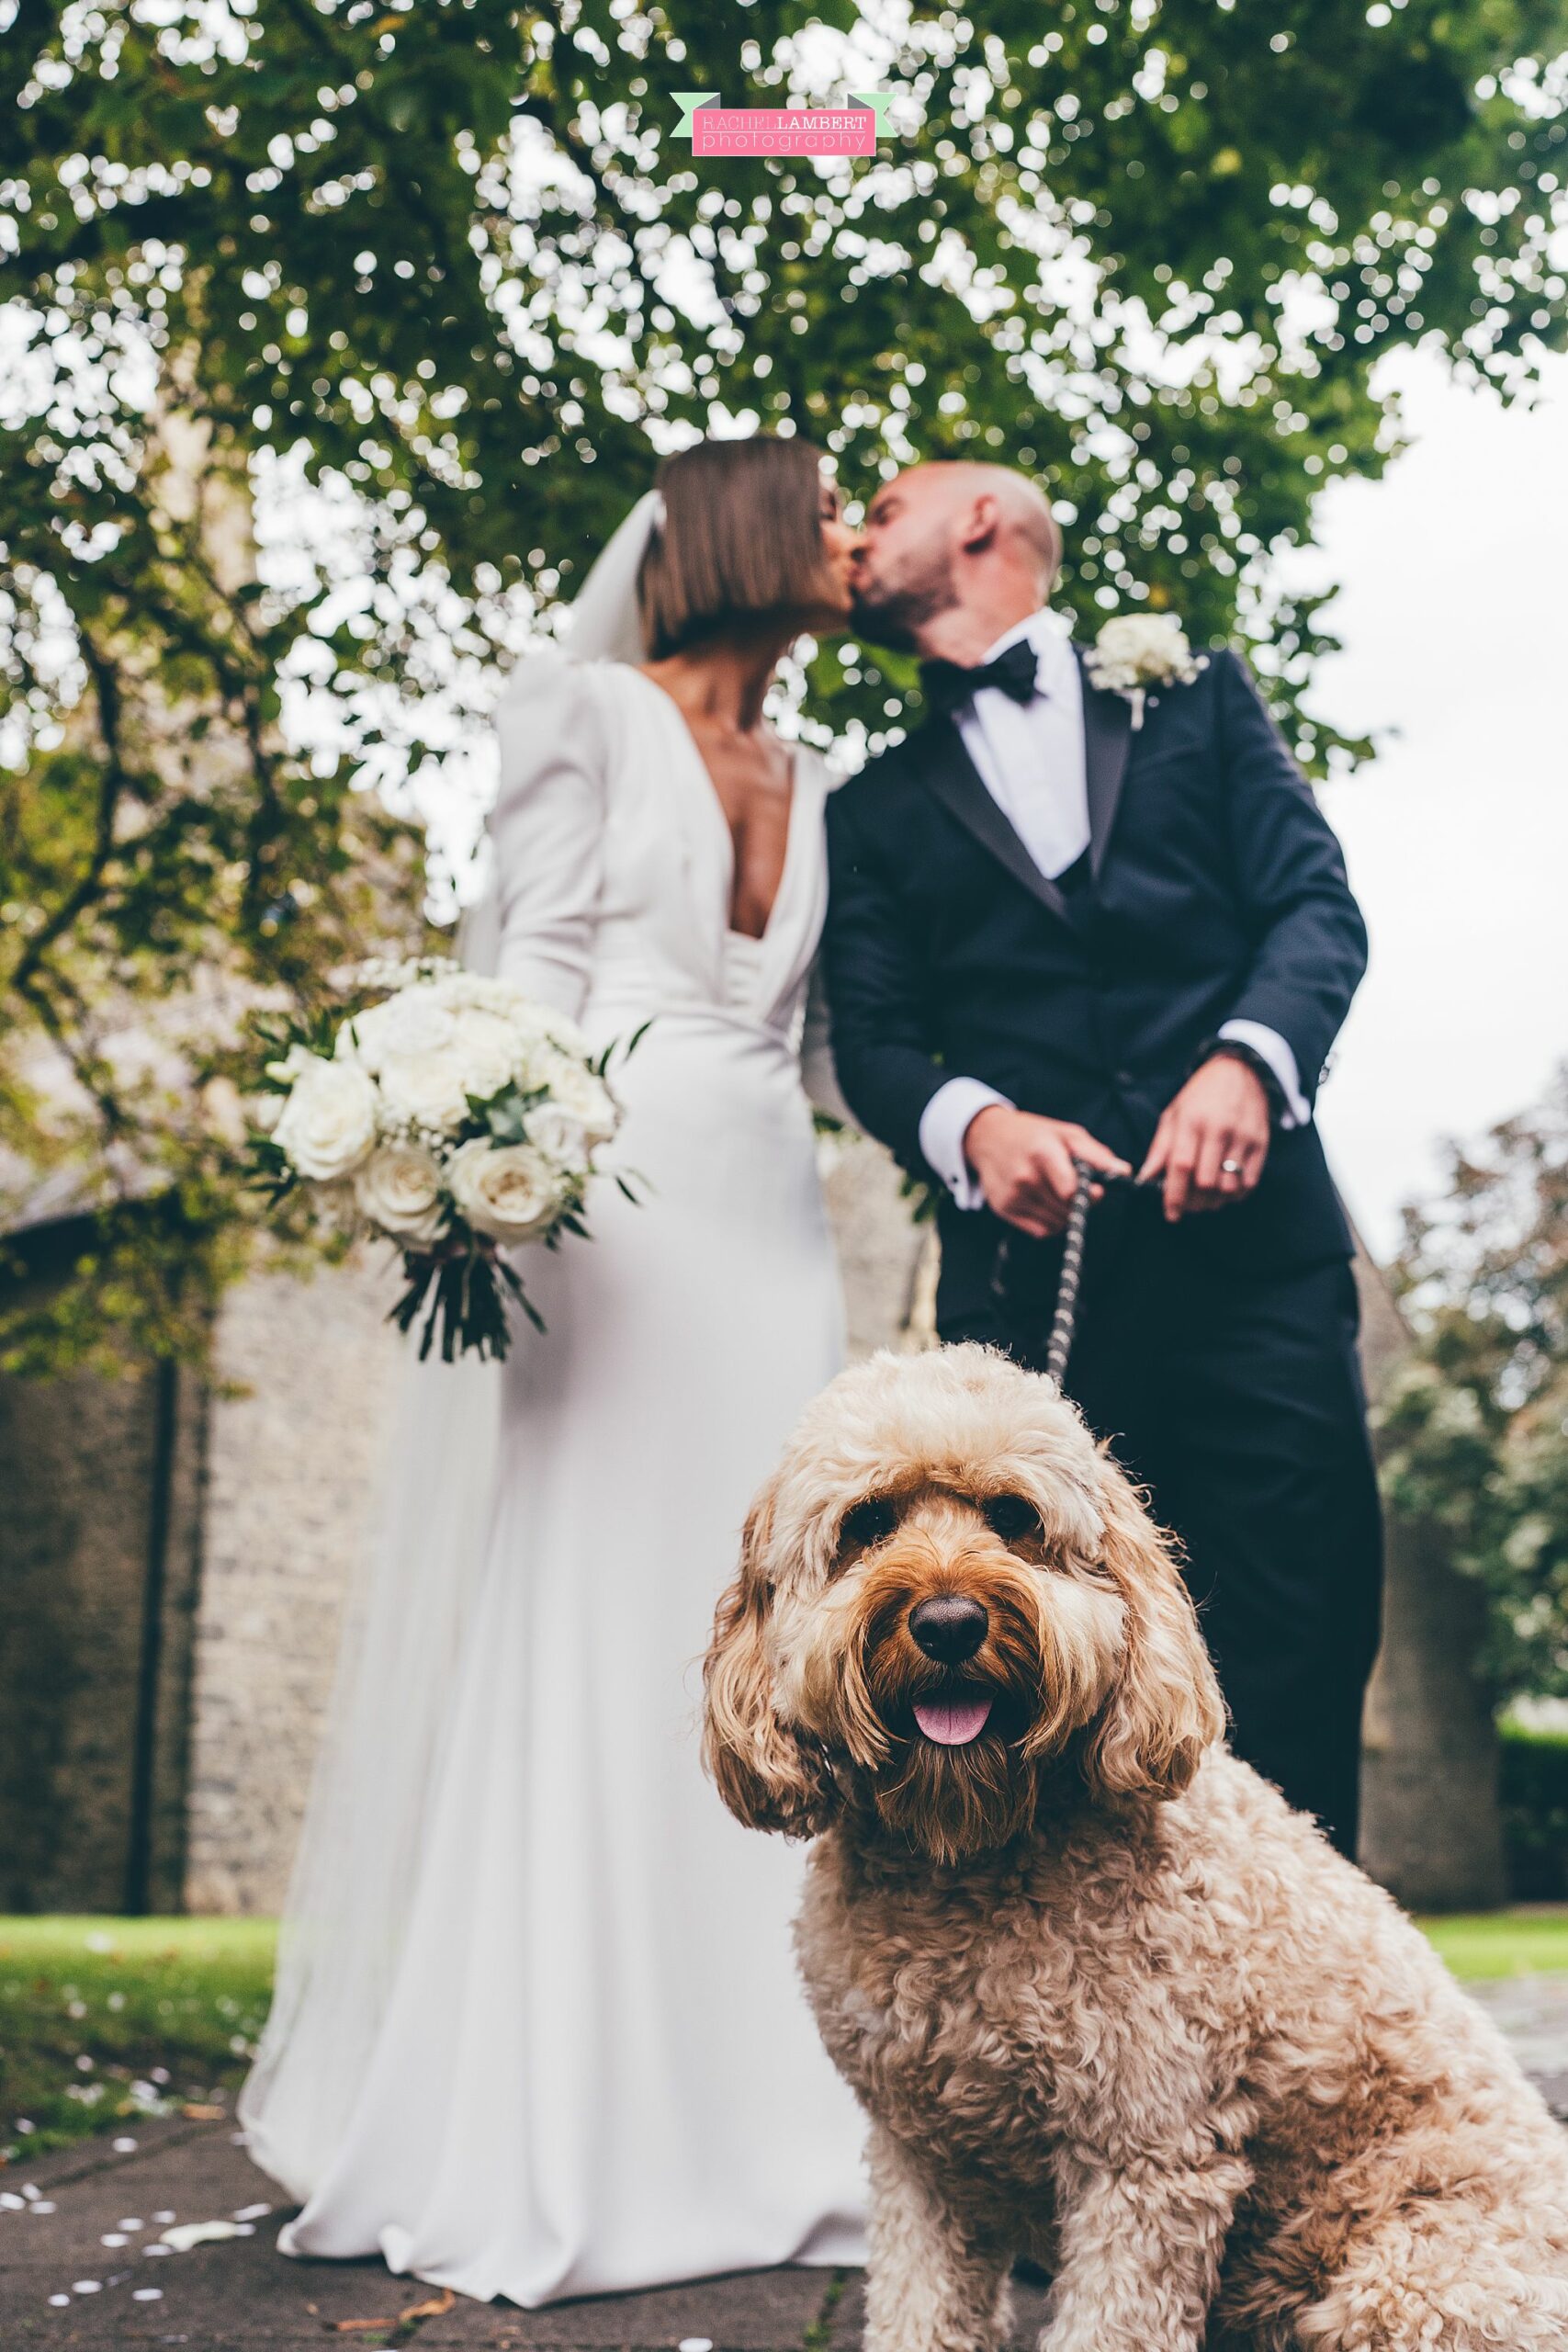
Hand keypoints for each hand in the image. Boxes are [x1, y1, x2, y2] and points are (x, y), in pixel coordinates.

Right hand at [963, 1106, 1130, 1238]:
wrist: (988, 1138)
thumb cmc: (1034, 1135)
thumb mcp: (1067, 1135)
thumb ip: (1097, 1156)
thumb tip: (1125, 1172)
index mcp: (1042, 1153)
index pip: (1071, 1191)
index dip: (1089, 1196)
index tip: (1096, 1191)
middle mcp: (1024, 1177)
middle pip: (1066, 1209)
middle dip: (1080, 1204)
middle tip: (1077, 1189)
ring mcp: (1012, 1196)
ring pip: (1056, 1224)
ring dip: (1066, 1215)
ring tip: (1060, 1194)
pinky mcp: (1004, 1210)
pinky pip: (1041, 1232)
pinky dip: (1051, 1223)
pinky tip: (1047, 1204)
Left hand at [1139, 1054, 1270, 1222]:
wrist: (1241, 1072)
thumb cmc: (1201, 1097)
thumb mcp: (1174, 1115)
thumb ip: (1160, 1149)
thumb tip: (1145, 1179)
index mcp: (1192, 1121)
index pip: (1181, 1166)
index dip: (1174, 1195)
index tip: (1171, 1214)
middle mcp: (1219, 1129)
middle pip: (1206, 1182)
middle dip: (1195, 1202)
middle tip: (1188, 1206)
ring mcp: (1243, 1137)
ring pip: (1229, 1186)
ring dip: (1215, 1202)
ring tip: (1205, 1200)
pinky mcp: (1261, 1144)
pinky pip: (1249, 1183)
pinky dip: (1236, 1195)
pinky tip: (1225, 1191)